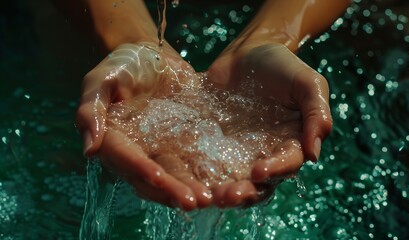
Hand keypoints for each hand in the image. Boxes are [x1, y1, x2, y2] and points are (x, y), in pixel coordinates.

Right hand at [76, 42, 211, 209]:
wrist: (154, 56)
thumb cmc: (123, 65)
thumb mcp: (101, 80)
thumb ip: (91, 109)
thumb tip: (89, 149)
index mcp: (113, 139)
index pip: (125, 158)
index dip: (140, 168)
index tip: (158, 177)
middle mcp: (136, 151)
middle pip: (151, 177)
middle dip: (170, 190)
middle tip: (191, 201)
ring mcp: (160, 150)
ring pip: (173, 175)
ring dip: (188, 189)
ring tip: (208, 199)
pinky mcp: (181, 144)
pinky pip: (192, 163)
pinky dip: (204, 175)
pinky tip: (220, 185)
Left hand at [207, 43, 332, 205]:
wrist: (247, 53)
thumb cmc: (282, 66)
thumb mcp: (307, 83)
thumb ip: (316, 113)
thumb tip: (313, 154)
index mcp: (290, 142)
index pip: (286, 165)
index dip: (275, 171)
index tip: (259, 172)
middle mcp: (264, 152)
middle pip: (258, 183)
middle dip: (245, 192)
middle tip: (228, 196)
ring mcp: (238, 150)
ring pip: (232, 179)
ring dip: (223, 191)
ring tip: (210, 196)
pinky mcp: (214, 144)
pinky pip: (207, 162)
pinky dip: (200, 175)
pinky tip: (190, 179)